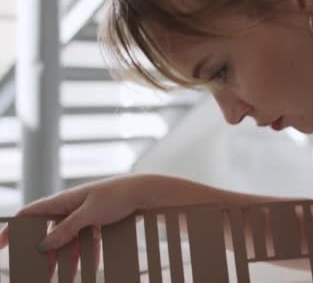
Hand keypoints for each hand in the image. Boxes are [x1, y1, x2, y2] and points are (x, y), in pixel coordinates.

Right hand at [0, 174, 142, 277]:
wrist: (145, 192)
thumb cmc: (117, 196)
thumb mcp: (90, 214)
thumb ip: (66, 230)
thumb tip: (42, 245)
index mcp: (63, 201)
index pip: (29, 214)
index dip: (12, 230)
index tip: (0, 246)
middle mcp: (70, 207)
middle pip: (48, 234)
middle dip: (42, 256)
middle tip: (37, 276)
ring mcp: (84, 215)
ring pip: (68, 241)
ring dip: (64, 260)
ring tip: (61, 279)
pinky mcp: (98, 221)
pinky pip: (86, 241)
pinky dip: (85, 254)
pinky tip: (86, 269)